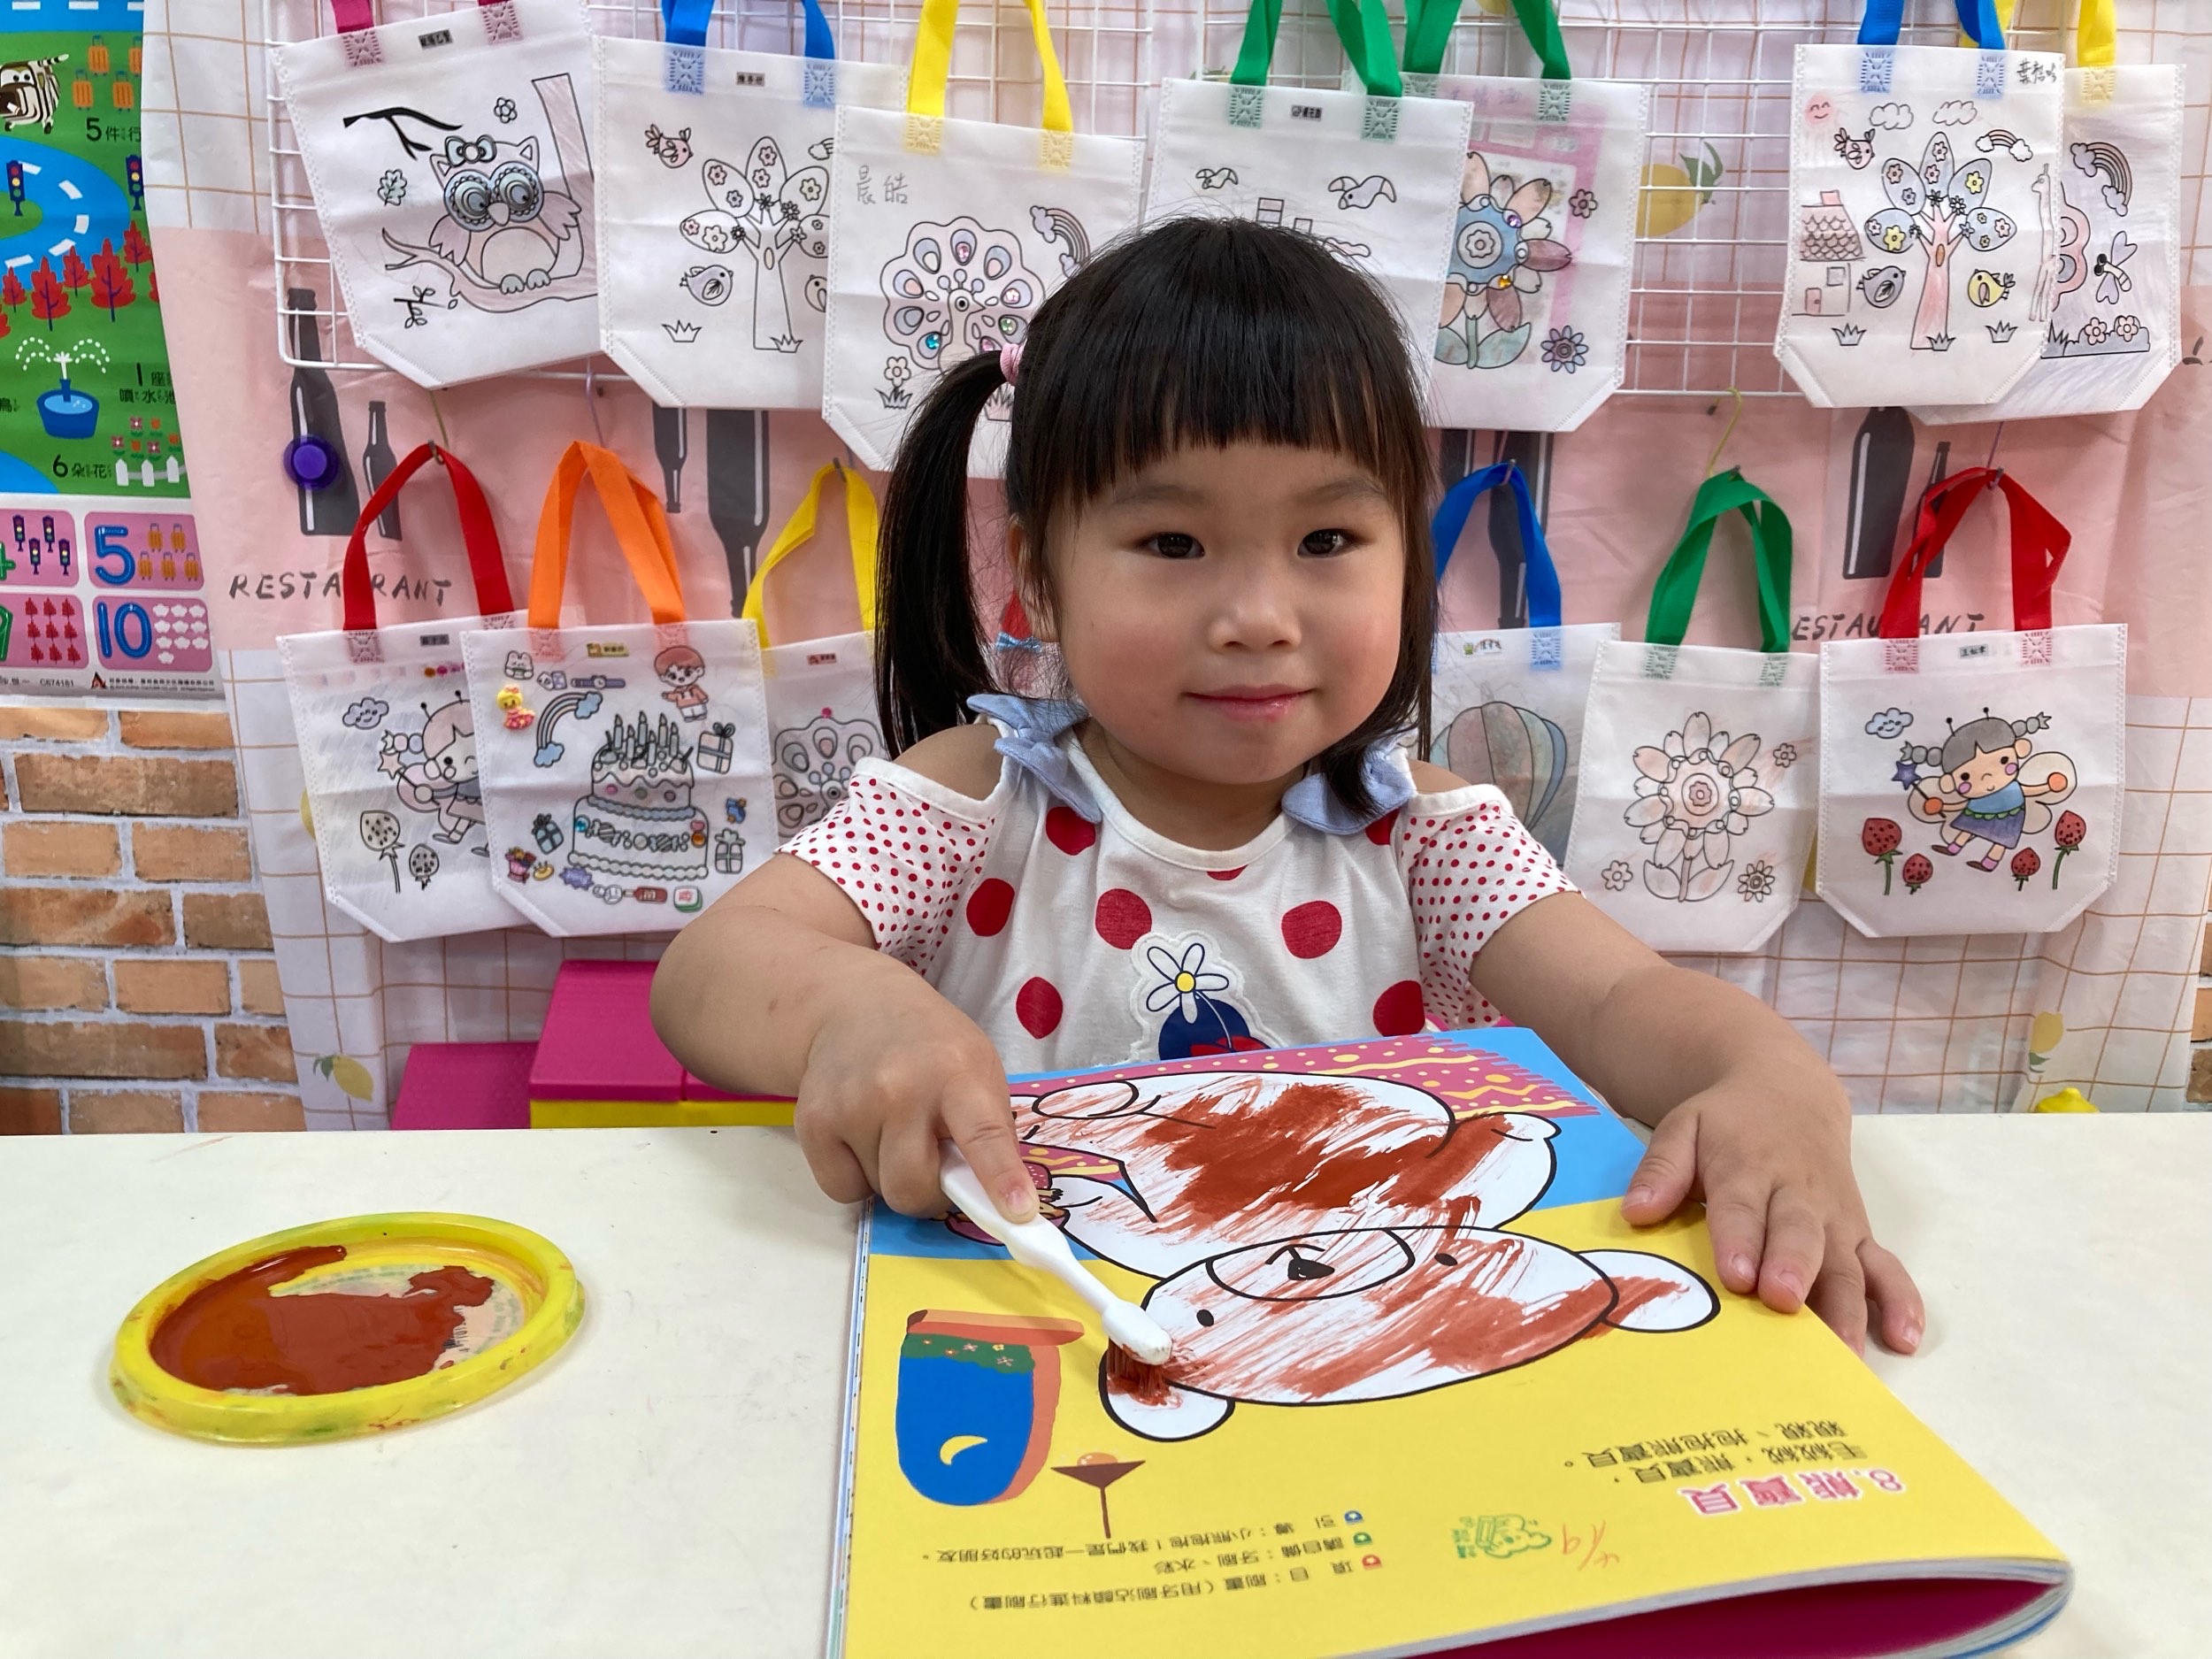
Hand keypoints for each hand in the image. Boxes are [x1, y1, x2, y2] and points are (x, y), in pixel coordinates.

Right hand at [793, 965, 1038, 1223]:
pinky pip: (841, 1190)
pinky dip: (856, 1177)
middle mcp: (901, 1089)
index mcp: (957, 1074)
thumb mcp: (978, 1068)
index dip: (1001, 1179)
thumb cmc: (932, 1048)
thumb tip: (994, 1200)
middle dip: (928, 1192)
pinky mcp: (812, 1122)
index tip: (1019, 1215)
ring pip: (878, 1192)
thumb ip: (988, 1129)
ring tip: (892, 1132)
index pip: (983, 1135)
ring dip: (890, 1177)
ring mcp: (851, 1105)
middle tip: (932, 1163)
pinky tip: (861, 1136)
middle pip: (914, 1188)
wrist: (856, 1006)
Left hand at [1618, 1066, 1922, 1356]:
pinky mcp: (1859, 1233)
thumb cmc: (1727, 1124)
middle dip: (1794, 1268)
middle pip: (1799, 1233)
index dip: (1740, 1239)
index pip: (1742, 1205)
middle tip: (1783, 1301)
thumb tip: (1635, 1212)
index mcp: (1748, 1167)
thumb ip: (1660, 1169)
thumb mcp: (1685, 1127)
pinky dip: (1900, 1300)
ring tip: (1845, 1349)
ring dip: (1847, 1304)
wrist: (1789, 1093)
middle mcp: (1798, 1193)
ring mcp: (1835, 1217)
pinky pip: (1886, 1267)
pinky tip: (1904, 1338)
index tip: (1735, 1274)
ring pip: (1846, 1260)